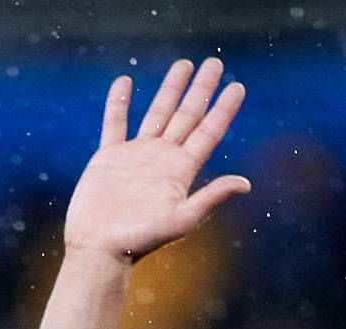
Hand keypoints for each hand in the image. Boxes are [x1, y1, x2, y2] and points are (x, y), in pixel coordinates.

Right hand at [66, 58, 252, 264]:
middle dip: (201, 89)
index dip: (223, 109)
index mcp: (181, 171)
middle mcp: (162, 159)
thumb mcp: (181, 219)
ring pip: (157, 113)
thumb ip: (211, 197)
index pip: (208, 132)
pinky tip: (125, 81)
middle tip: (214, 63)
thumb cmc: (140, 240)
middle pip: (187, 115)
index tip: (238, 86)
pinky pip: (115, 122)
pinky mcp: (109, 157)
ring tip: (183, 64)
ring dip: (170, 88)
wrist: (99, 249)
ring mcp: (136, 156)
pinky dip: (119, 102)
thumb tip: (246, 184)